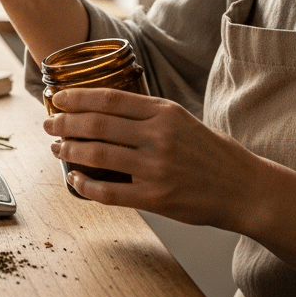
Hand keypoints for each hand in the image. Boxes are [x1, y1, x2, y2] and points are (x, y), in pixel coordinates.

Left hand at [43, 87, 267, 232]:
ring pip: (98, 155)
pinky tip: (74, 179)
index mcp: (164, 113)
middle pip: (97, 125)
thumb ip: (147, 115)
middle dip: (65, 124)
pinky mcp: (156, 198)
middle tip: (49, 125)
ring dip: (70, 151)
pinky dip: (85, 185)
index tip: (58, 98)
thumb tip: (103, 110)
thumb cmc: (212, 154)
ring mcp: (156, 169)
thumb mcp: (183, 120)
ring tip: (58, 149)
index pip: (109, 99)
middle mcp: (158, 137)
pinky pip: (109, 192)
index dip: (77, 98)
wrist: (245, 189)